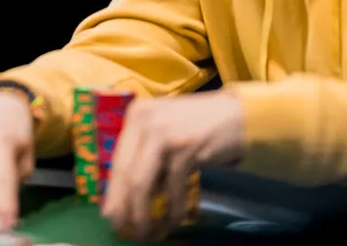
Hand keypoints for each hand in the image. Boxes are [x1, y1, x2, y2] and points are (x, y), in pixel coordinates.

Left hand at [101, 91, 244, 241]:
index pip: (118, 160)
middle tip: (122, 229)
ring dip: (144, 212)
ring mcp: (163, 133)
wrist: (237, 115)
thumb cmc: (197, 125)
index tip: (109, 214)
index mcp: (135, 114)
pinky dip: (173, 208)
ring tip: (147, 232)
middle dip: (123, 206)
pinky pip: (173, 187)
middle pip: (125, 173)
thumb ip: (145, 153)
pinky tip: (173, 221)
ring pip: (142, 183)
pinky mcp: (185, 148)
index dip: (113, 191)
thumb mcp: (164, 130)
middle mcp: (144, 121)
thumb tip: (127, 194)